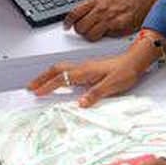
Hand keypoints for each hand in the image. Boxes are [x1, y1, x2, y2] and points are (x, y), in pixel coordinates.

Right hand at [28, 43, 154, 106]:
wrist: (134, 61)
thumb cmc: (125, 71)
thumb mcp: (112, 85)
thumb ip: (96, 94)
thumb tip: (81, 103)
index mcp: (85, 71)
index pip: (62, 79)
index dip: (48, 86)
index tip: (37, 93)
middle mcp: (82, 67)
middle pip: (56, 70)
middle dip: (41, 78)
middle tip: (31, 86)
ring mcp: (85, 67)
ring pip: (61, 68)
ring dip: (48, 75)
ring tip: (39, 83)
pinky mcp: (88, 69)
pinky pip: (68, 70)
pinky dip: (57, 75)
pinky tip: (58, 81)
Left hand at [64, 0, 149, 40]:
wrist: (140, 1)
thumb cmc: (122, 0)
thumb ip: (90, 5)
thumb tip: (78, 15)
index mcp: (95, 0)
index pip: (75, 13)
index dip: (68, 22)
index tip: (66, 26)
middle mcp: (100, 9)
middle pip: (80, 26)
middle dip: (79, 30)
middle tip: (82, 30)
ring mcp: (108, 19)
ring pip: (89, 34)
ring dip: (89, 36)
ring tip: (93, 33)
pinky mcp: (116, 27)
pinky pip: (102, 37)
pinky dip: (101, 37)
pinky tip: (104, 33)